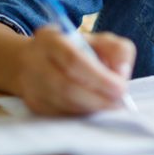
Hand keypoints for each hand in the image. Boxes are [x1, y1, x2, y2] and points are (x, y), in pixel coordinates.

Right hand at [16, 26, 135, 115]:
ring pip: (64, 104)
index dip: (99, 78)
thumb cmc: (76, 50)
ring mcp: (31, 86)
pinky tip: (93, 108)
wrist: (35, 61)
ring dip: (91, 108)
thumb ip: (117, 50)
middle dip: (98, 98)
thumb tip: (122, 72)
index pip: (73, 60)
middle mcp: (35, 62)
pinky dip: (81, 114)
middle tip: (119, 102)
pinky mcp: (34, 105)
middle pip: (67, 87)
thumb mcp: (99, 41)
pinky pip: (60, 115)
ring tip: (110, 105)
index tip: (122, 89)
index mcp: (51, 40)